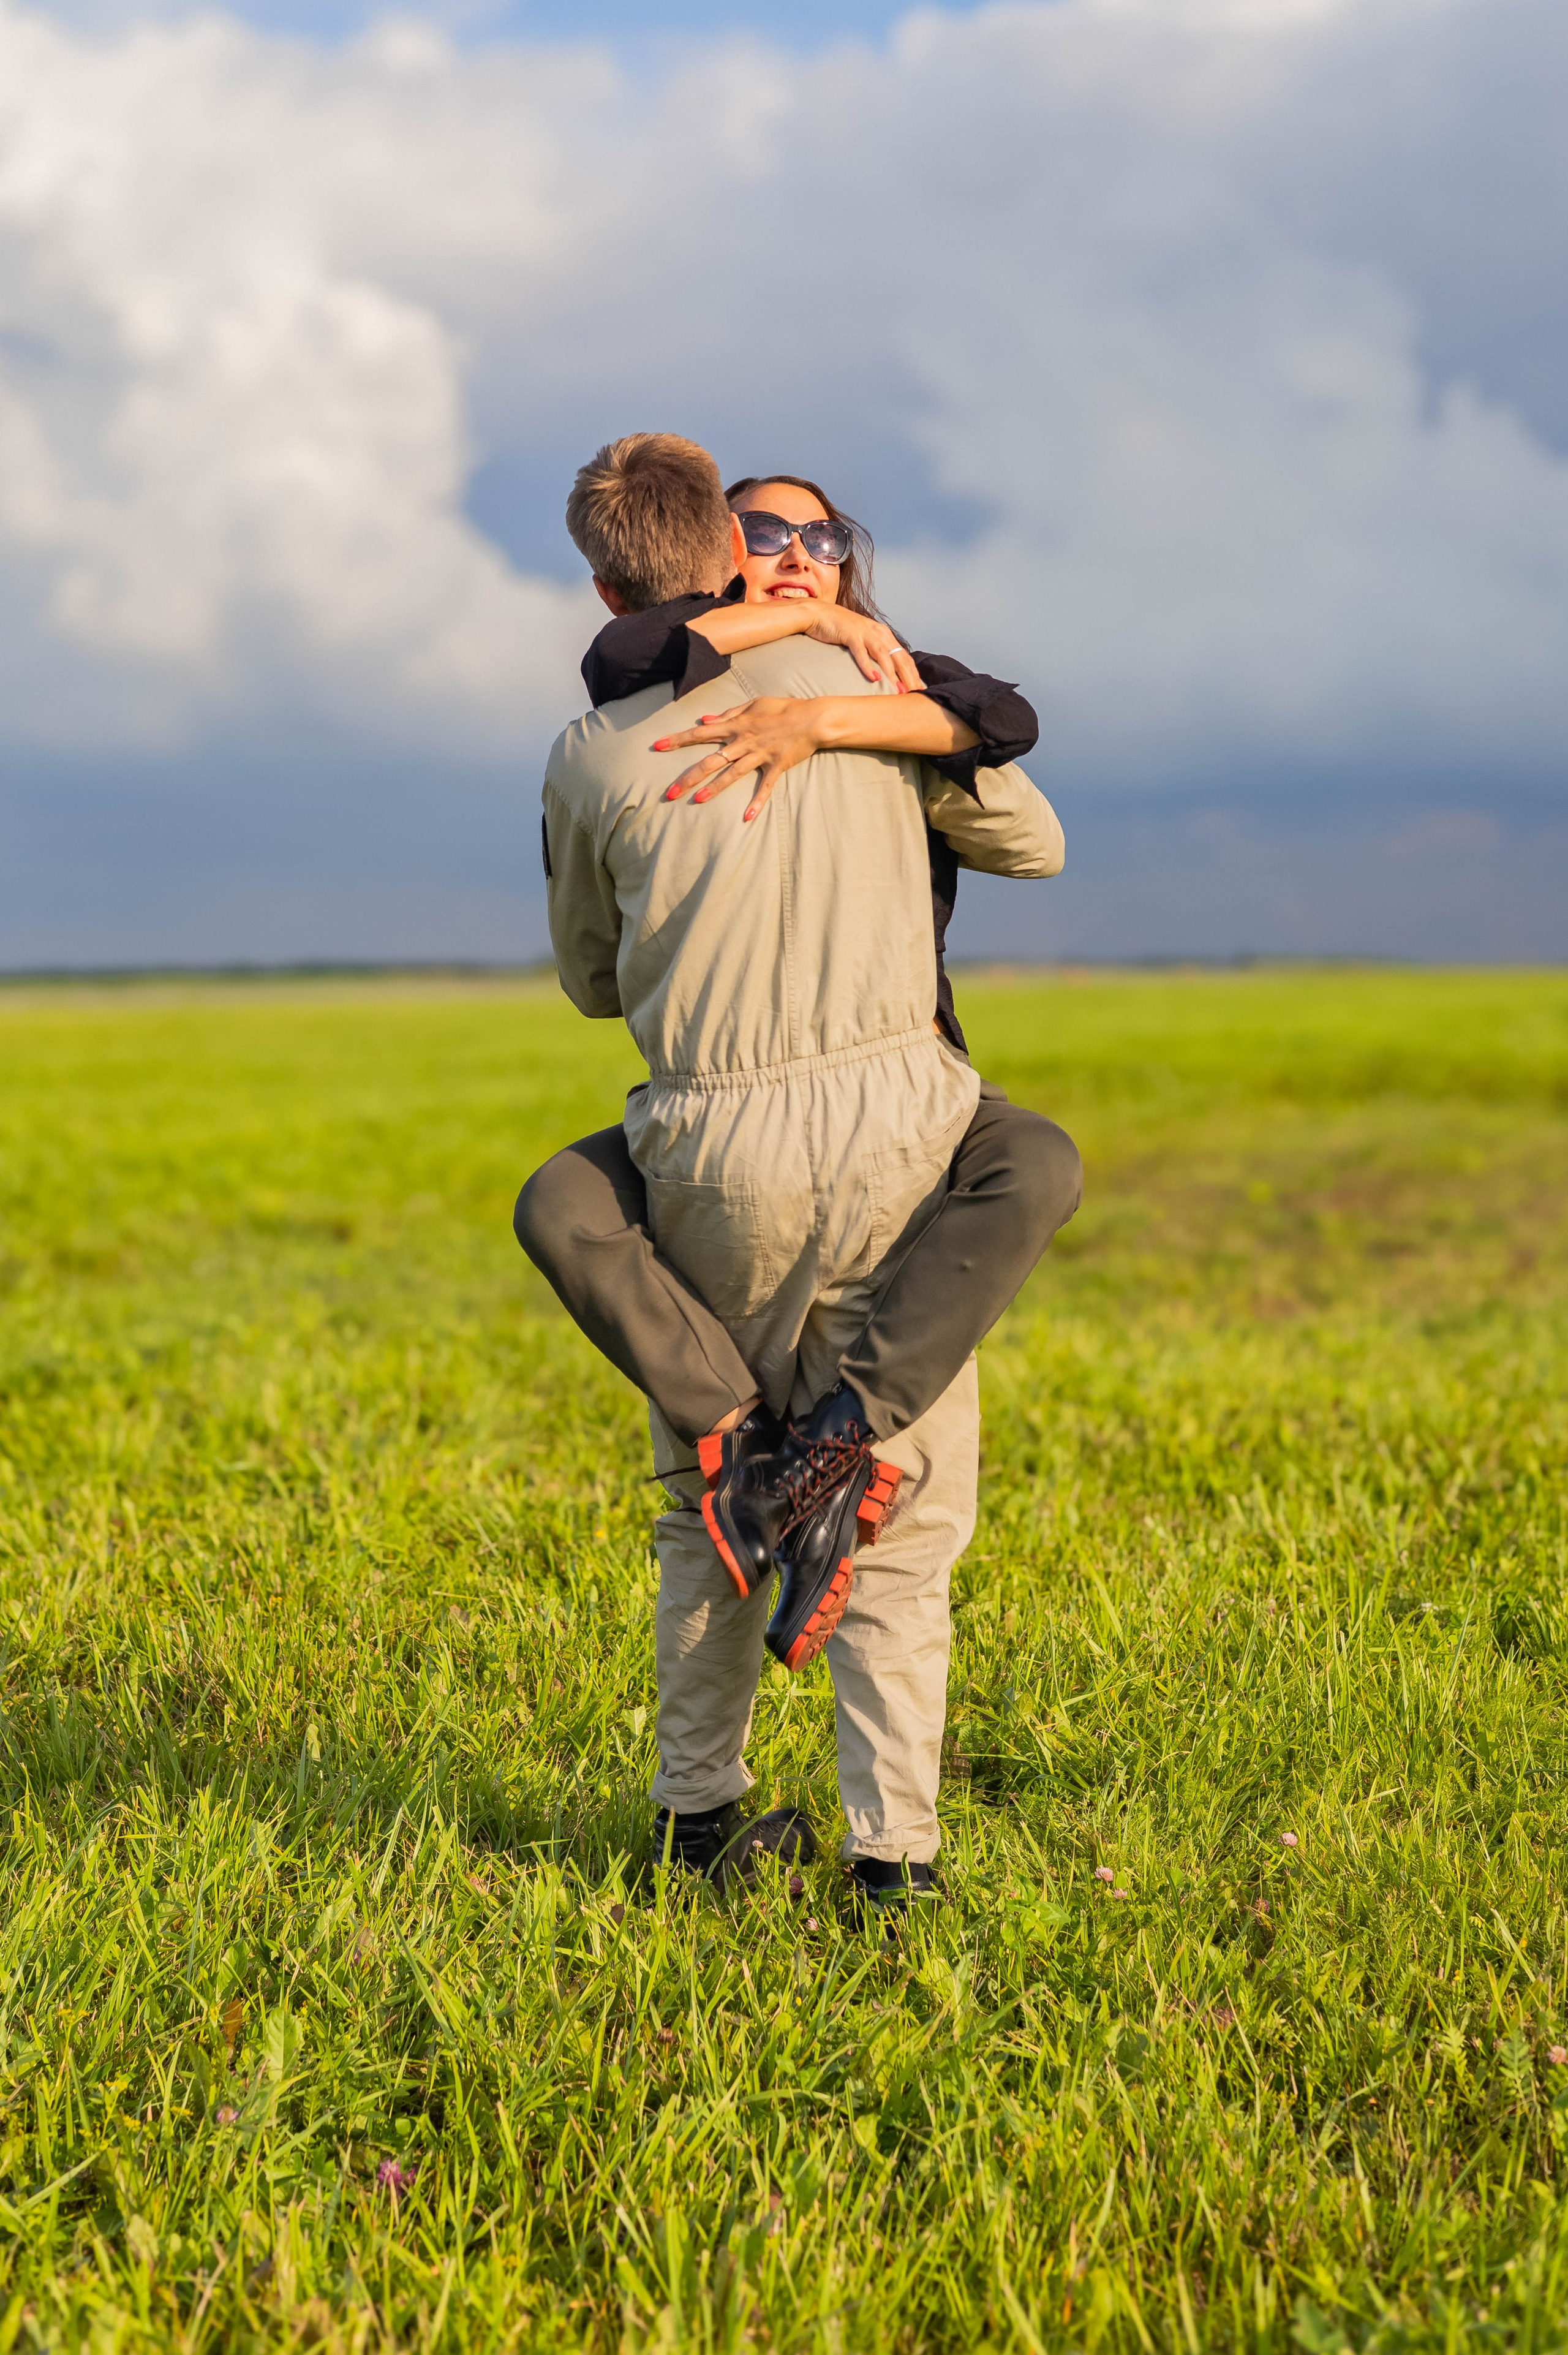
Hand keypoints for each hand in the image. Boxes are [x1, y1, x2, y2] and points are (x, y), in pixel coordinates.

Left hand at [654, 698, 828, 821]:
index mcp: (735, 726)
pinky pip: (764, 787)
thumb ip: (728, 714)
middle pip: (710, 760)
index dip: (678, 740)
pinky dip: (757, 803)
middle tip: (670, 792)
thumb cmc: (782, 708)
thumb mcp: (753, 704)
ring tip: (697, 801)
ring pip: (732, 774)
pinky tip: (746, 818)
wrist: (812, 718)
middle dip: (689, 776)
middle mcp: (743, 742)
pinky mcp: (775, 767)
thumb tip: (705, 719)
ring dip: (715, 788)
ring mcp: (759, 755)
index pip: (700, 733)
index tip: (658, 746)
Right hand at [802, 607, 921, 690]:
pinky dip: (868, 666)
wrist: (819, 614)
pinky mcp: (850, 634)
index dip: (913, 674)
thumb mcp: (863, 641)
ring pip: (883, 655)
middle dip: (908, 677)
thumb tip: (884, 675)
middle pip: (898, 657)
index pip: (904, 657)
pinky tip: (874, 679)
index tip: (919, 690)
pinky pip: (861, 652)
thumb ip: (874, 654)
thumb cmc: (841, 631)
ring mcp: (865, 633)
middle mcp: (878, 633)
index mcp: (884, 635)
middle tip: (913, 695)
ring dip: (892, 674)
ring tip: (898, 690)